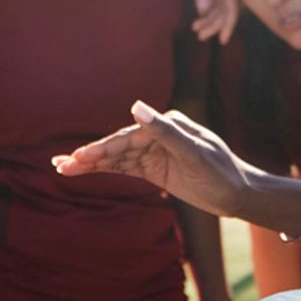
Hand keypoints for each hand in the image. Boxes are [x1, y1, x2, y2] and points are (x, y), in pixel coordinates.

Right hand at [52, 101, 258, 217]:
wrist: (239, 195)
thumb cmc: (221, 173)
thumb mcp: (194, 154)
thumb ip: (164, 131)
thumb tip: (136, 106)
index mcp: (168, 125)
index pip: (129, 137)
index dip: (103, 148)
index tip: (80, 157)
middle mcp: (158, 135)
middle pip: (118, 146)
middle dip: (89, 156)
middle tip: (60, 165)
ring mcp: (154, 152)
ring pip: (117, 158)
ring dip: (91, 164)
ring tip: (61, 168)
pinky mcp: (154, 168)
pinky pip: (125, 168)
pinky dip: (104, 170)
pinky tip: (83, 171)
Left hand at [188, 0, 239, 43]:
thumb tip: (203, 10)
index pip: (231, 8)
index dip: (227, 25)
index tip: (222, 40)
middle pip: (226, 9)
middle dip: (214, 24)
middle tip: (199, 36)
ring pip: (222, 4)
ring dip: (211, 17)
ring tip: (196, 28)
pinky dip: (211, 7)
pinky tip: (201, 14)